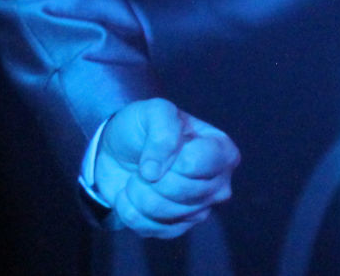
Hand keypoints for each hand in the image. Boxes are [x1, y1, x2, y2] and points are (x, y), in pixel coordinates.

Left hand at [91, 98, 239, 237]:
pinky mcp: (178, 228)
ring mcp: (200, 210)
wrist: (116, 152)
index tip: (155, 144)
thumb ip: (162, 130)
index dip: (170, 157)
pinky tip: (131, 195)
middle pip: (183, 190)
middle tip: (144, 164)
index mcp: (222, 151)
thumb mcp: (153, 111)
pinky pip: (153, 229)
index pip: (197, 163)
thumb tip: (154, 172)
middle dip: (152, 176)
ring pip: (166, 211)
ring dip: (138, 192)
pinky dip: (132, 211)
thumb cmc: (143, 128)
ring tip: (136, 177)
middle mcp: (219, 184)